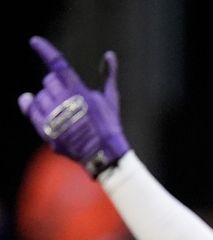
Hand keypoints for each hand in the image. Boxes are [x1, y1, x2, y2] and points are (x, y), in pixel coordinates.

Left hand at [17, 36, 129, 176]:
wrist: (103, 153)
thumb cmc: (108, 125)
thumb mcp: (111, 99)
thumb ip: (108, 75)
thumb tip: (110, 54)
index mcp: (79, 90)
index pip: (58, 64)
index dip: (44, 50)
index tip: (34, 42)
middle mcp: (63, 100)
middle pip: (48, 81)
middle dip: (56, 86)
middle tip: (69, 98)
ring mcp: (52, 115)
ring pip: (39, 95)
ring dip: (48, 99)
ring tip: (61, 110)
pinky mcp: (44, 128)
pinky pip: (30, 109)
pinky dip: (31, 105)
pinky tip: (34, 104)